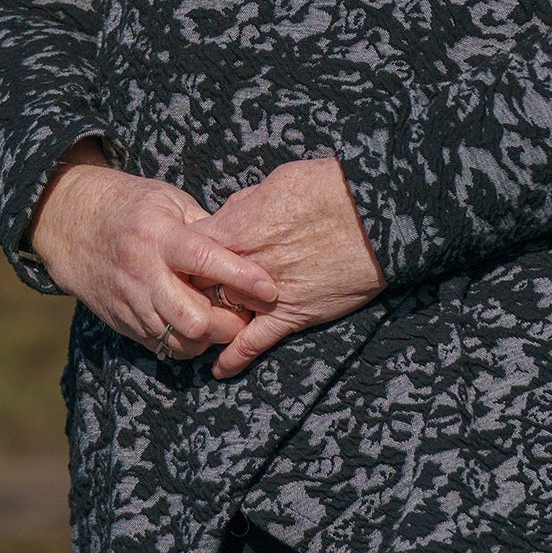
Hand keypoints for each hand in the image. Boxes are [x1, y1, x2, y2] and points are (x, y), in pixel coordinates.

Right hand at [28, 140, 277, 363]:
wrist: (70, 224)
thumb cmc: (131, 206)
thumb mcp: (169, 201)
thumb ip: (206, 228)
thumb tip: (246, 250)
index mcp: (158, 236)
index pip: (204, 261)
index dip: (240, 277)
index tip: (270, 288)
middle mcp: (144, 273)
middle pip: (194, 319)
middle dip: (228, 324)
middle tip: (246, 314)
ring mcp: (131, 302)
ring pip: (180, 341)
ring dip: (210, 339)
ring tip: (223, 322)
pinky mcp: (124, 322)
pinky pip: (164, 347)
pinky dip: (187, 343)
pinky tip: (197, 327)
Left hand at [196, 157, 385, 377]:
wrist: (370, 216)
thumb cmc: (325, 189)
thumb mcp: (273, 183)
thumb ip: (243, 204)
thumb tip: (229, 215)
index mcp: (234, 229)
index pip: (187, 247)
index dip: (181, 254)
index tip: (182, 259)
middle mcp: (243, 266)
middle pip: (197, 285)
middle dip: (191, 289)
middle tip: (187, 293)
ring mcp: (266, 295)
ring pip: (222, 313)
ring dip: (213, 317)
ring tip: (199, 325)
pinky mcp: (292, 315)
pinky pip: (255, 342)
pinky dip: (235, 358)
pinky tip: (219, 370)